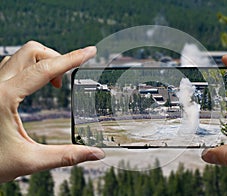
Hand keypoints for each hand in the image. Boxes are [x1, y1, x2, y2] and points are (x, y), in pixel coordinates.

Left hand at [0, 41, 103, 182]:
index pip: (45, 69)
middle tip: (67, 78)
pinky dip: (31, 67)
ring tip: (55, 83)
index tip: (89, 52)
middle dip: (56, 59)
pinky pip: (12, 65)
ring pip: (21, 56)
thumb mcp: (30, 160)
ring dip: (43, 62)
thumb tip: (95, 153)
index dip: (72, 59)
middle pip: (32, 52)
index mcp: (4, 97)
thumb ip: (66, 156)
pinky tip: (38, 83)